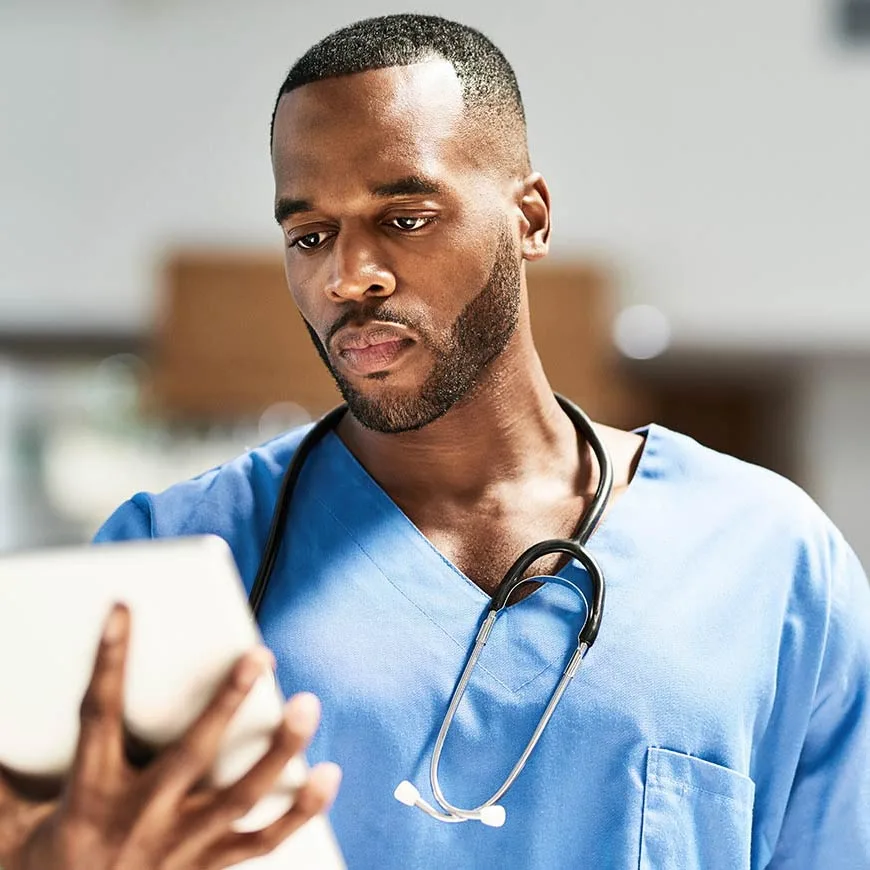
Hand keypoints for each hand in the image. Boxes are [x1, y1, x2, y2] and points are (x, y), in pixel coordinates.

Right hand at [0, 604, 340, 869]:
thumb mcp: (8, 825)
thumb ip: (5, 775)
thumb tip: (0, 728)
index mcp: (92, 794)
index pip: (100, 713)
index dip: (110, 660)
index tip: (124, 612)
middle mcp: (144, 816)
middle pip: (193, 751)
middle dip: (228, 701)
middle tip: (261, 657)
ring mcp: (183, 844)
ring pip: (241, 794)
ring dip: (279, 751)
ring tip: (308, 708)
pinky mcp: (208, 867)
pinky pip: (263, 842)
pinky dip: (300, 811)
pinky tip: (327, 778)